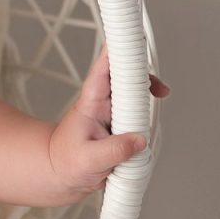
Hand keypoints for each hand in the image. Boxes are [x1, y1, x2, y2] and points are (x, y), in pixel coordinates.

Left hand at [48, 46, 170, 201]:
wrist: (61, 175)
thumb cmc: (65, 162)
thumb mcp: (88, 160)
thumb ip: (114, 151)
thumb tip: (139, 140)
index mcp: (90, 104)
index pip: (103, 70)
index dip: (117, 53)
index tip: (134, 43)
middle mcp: (103, 104)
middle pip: (126, 78)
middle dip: (144, 77)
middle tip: (159, 87)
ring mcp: (114, 115)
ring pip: (136, 95)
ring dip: (149, 98)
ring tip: (159, 99)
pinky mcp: (122, 127)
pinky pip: (140, 115)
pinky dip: (149, 119)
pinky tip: (150, 126)